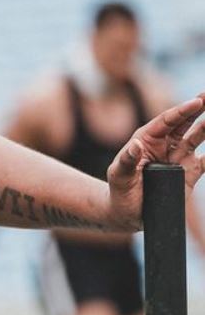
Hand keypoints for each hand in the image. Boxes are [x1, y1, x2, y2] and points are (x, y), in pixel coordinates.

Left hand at [106, 96, 204, 230]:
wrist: (128, 213)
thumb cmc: (119, 190)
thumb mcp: (118, 176)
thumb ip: (126, 161)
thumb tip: (135, 145)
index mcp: (147, 139)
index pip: (167, 120)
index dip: (182, 110)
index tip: (197, 101)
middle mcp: (165, 144)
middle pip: (185, 121)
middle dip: (199, 107)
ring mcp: (179, 157)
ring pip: (198, 137)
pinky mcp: (189, 173)